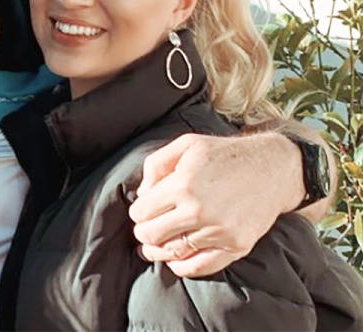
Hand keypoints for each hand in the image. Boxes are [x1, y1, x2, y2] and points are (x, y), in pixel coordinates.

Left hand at [128, 132, 302, 276]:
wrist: (273, 168)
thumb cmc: (224, 155)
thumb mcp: (186, 144)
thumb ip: (155, 165)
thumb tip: (141, 195)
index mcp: (182, 185)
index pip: (141, 212)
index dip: (138, 213)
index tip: (143, 211)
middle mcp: (199, 211)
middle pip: (152, 235)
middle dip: (143, 233)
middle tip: (146, 229)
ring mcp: (219, 231)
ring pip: (173, 252)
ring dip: (158, 251)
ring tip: (153, 246)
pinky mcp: (236, 245)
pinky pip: (200, 267)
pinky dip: (182, 267)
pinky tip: (175, 260)